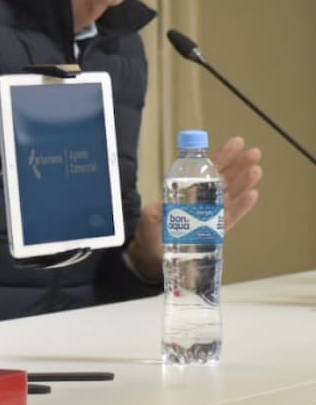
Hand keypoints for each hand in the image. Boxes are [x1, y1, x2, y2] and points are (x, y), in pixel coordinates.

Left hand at [126, 136, 262, 280]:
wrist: (150, 260)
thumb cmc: (149, 236)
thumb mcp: (148, 219)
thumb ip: (154, 211)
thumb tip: (163, 204)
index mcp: (184, 193)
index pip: (205, 171)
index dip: (220, 157)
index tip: (235, 144)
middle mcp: (199, 202)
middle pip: (222, 180)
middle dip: (238, 165)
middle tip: (253, 153)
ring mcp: (208, 217)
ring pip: (230, 196)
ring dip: (243, 183)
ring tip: (256, 170)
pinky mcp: (213, 233)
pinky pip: (230, 218)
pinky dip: (242, 207)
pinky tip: (253, 195)